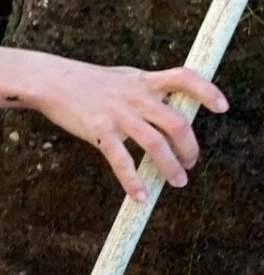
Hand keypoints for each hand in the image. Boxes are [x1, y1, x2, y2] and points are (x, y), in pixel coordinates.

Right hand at [32, 58, 228, 201]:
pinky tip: (140, 196)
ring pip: (155, 144)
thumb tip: (169, 103)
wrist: (52, 81)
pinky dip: (133, 181)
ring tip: (178, 181)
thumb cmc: (88, 81)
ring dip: (170, 166)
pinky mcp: (99, 131)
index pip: (184, 79)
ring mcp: (119, 114)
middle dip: (189, 147)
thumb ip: (147, 89)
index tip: (223, 107)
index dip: (207, 92)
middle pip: (177, 123)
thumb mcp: (124, 78)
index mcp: (145, 82)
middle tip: (190, 163)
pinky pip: (121, 161)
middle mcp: (137, 97)